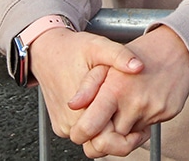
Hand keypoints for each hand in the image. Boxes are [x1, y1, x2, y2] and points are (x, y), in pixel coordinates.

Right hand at [28, 29, 143, 142]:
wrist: (46, 51)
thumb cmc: (71, 49)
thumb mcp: (99, 46)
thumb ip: (119, 56)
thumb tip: (138, 66)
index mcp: (80, 107)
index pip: (106, 139)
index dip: (127, 137)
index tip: (141, 129)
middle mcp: (69, 122)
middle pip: (99, 142)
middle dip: (119, 133)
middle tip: (136, 122)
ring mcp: (63, 125)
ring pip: (91, 137)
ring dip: (107, 126)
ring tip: (120, 110)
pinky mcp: (60, 124)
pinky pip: (83, 130)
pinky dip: (96, 123)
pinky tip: (105, 107)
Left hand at [68, 25, 188, 157]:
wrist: (177, 47)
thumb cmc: (140, 52)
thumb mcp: (107, 61)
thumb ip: (87, 86)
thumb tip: (73, 105)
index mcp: (115, 90)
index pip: (89, 129)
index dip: (81, 134)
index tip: (82, 130)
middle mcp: (135, 104)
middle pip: (109, 142)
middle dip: (102, 139)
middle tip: (101, 126)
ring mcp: (153, 111)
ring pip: (129, 137)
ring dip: (123, 128)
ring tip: (125, 106)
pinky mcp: (167, 114)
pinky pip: (147, 129)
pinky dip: (140, 122)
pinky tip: (141, 103)